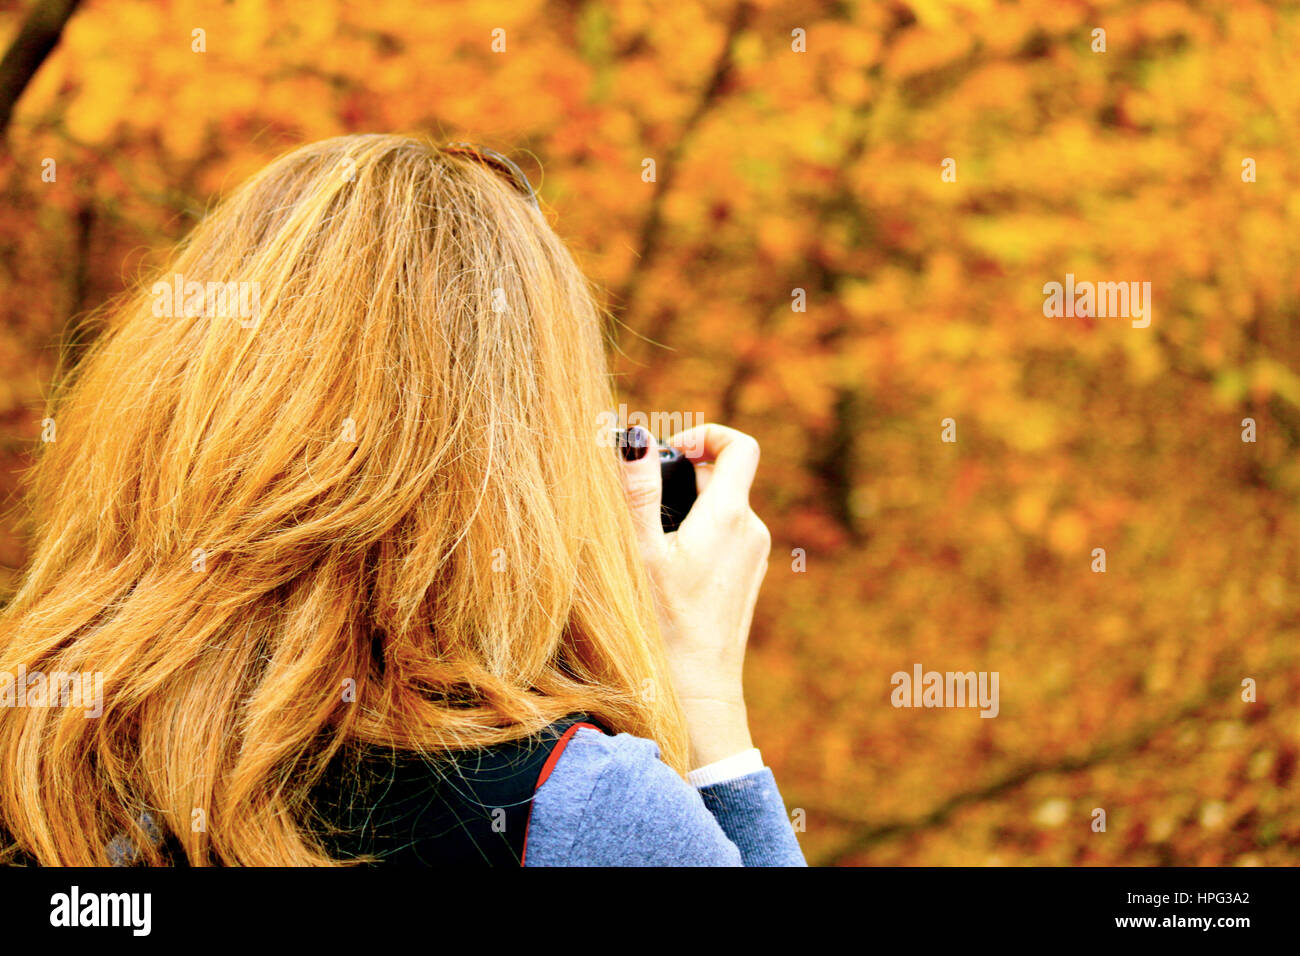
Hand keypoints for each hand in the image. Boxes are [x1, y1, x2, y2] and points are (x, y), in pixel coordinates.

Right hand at [618, 423, 771, 767]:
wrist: (698, 691)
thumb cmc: (664, 625)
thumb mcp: (641, 553)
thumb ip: (637, 491)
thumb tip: (633, 437)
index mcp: (730, 515)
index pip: (739, 445)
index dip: (705, 434)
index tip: (670, 451)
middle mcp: (751, 530)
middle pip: (722, 477)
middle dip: (682, 478)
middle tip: (641, 505)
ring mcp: (753, 556)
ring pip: (720, 508)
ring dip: (686, 510)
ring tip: (648, 543)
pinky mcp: (747, 578)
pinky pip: (724, 536)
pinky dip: (696, 536)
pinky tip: (666, 570)